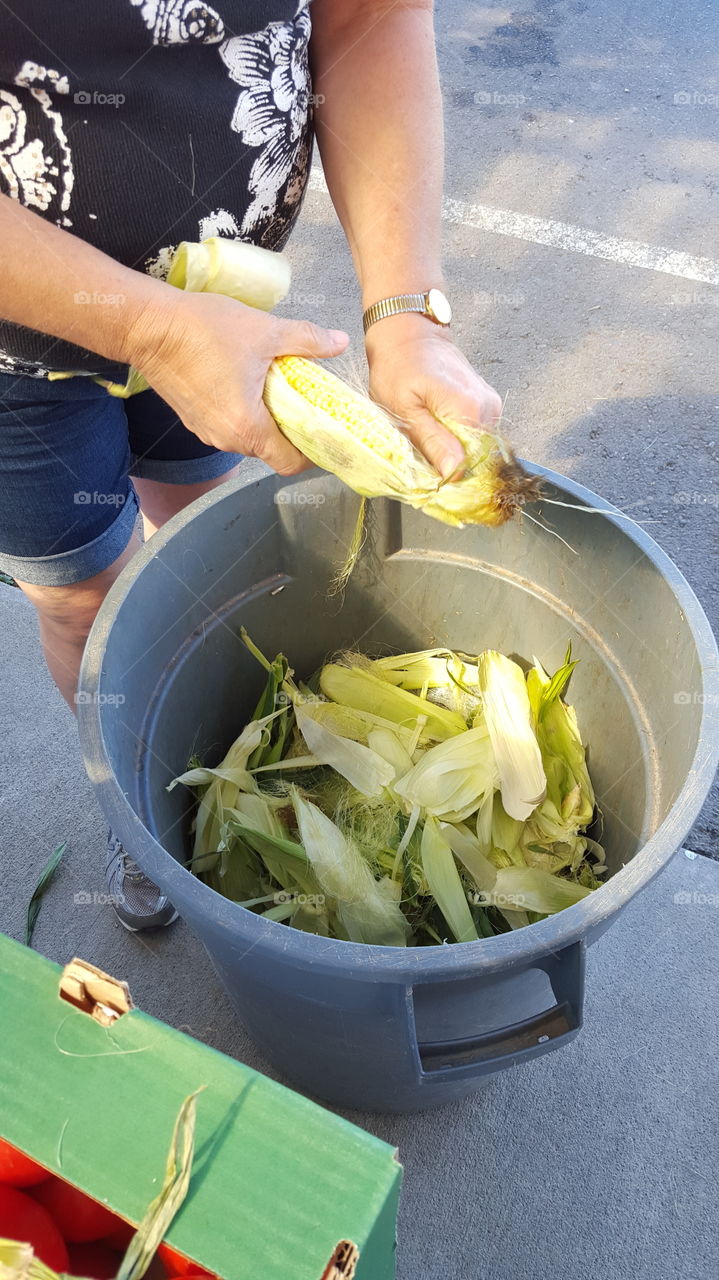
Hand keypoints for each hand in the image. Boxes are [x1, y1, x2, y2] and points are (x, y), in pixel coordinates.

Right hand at [128, 290, 348, 473]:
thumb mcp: (265, 331)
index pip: (290, 463)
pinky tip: (250, 382)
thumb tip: (338, 342)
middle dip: (292, 429)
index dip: (313, 452)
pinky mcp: (195, 421)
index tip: (325, 431)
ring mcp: (207, 432)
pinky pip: (230, 425)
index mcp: (247, 427)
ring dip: (268, 419)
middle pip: (272, 450)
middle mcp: (226, 439)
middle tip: (307, 399)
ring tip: (278, 385)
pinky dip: (246, 412)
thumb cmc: (203, 330)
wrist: (147, 325)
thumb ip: (306, 340)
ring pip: (251, 437)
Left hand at [364, 313, 502, 478]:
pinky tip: (434, 431)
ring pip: (474, 450)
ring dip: (450, 454)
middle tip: (420, 458)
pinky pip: (473, 436)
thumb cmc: (398, 365)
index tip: (428, 479)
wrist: (407, 332)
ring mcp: (489, 406)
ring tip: (425, 440)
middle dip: (449, 467)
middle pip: (477, 461)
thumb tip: (455, 473)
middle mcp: (489, 409)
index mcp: (472, 411)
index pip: (475, 467)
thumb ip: (432, 443)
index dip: (450, 479)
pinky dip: (453, 441)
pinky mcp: (484, 405)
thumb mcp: (404, 409)